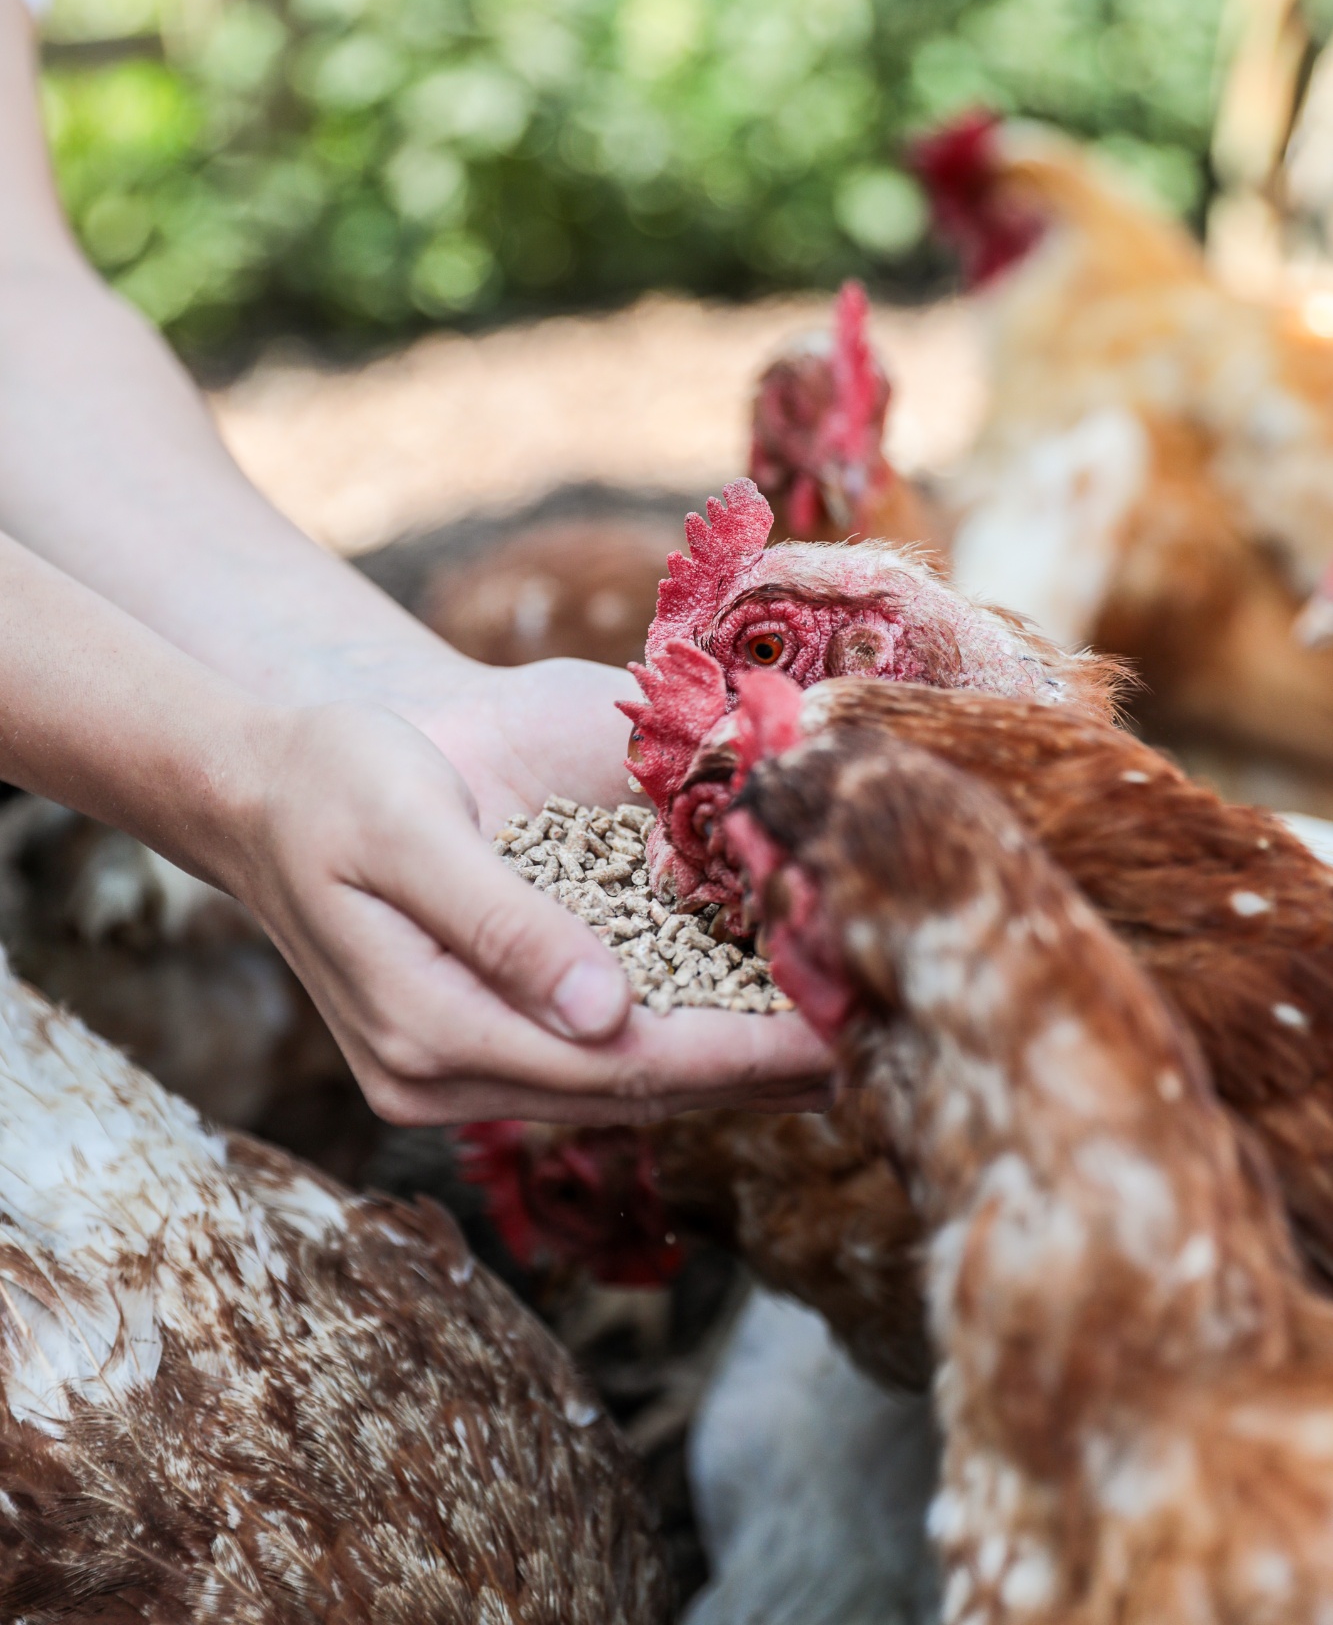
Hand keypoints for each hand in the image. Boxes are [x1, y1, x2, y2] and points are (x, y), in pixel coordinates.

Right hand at [232, 684, 833, 1124]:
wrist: (268, 781)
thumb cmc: (336, 781)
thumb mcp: (410, 832)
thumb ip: (504, 923)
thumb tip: (609, 1013)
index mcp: (427, 1028)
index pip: (615, 1064)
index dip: (734, 1055)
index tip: (835, 1040)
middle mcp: (445, 1070)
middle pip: (634, 1088)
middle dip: (757, 1068)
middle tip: (874, 1037)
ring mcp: (458, 1064)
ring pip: (625, 1079)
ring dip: (733, 1060)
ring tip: (842, 1032)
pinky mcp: (478, 1033)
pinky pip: (601, 1048)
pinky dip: (686, 1029)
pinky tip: (757, 1014)